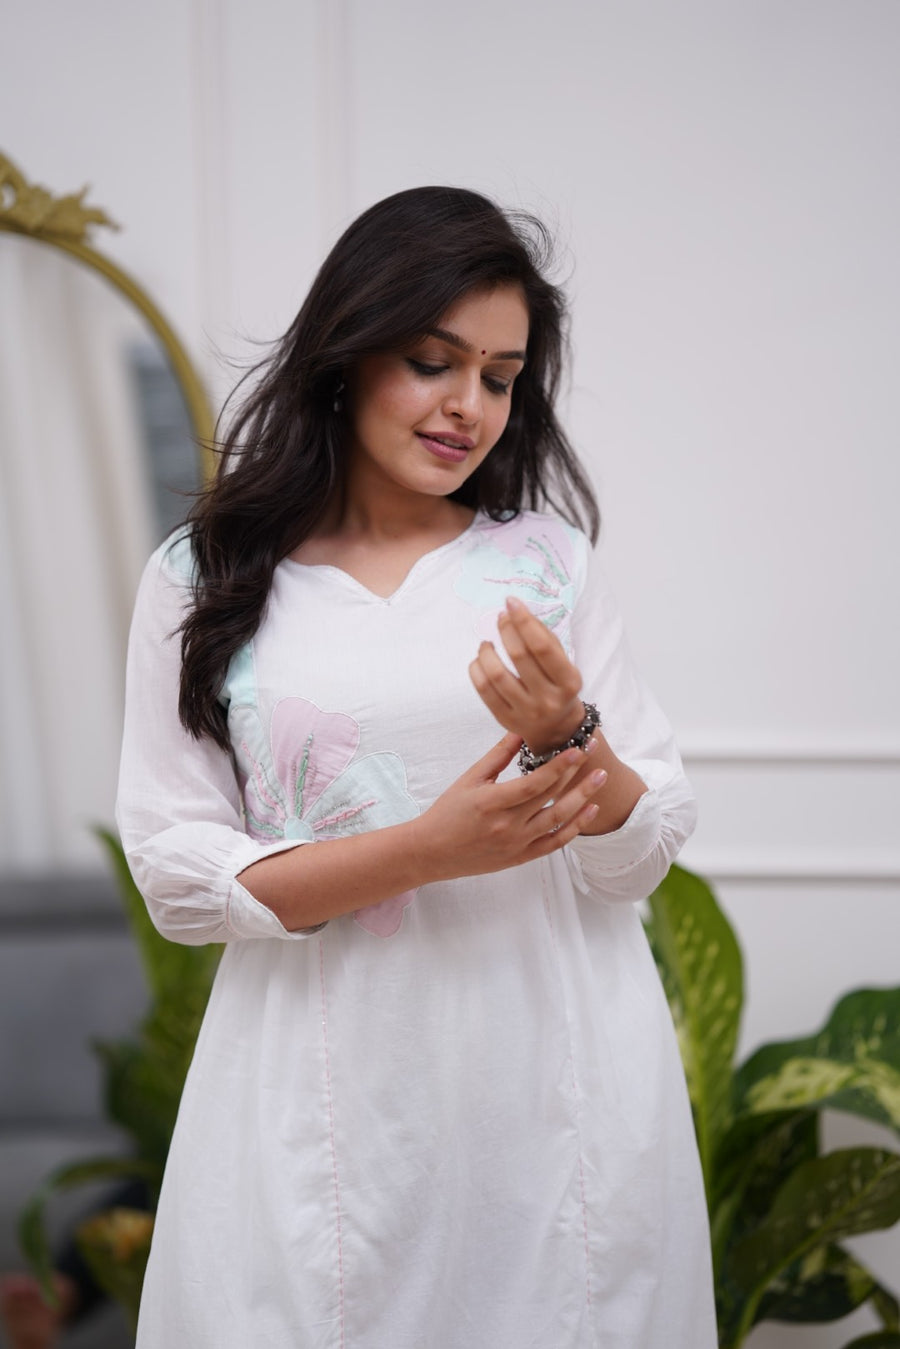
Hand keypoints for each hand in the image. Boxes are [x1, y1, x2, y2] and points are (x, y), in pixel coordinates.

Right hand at [416, 731, 605, 881]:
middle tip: (594, 750)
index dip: (559, 765)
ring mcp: (516, 844)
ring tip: (601, 777)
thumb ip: (497, 756)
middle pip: (551, 797)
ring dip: (583, 798)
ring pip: (558, 820)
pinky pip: (554, 844)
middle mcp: (507, 826)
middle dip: (576, 772)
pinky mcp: (520, 857)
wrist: (432, 851)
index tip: (577, 748)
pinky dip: (574, 828)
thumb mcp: (469, 779)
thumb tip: (521, 731)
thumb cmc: (448, 812)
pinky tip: (589, 810)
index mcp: (492, 803)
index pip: (534, 783)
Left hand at [469, 597, 584, 754]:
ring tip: (487, 643)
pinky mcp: (506, 720)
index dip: (524, 621)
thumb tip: (517, 611)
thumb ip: (544, 638)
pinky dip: (477, 668)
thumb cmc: (559, 687)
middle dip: (505, 629)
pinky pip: (483, 690)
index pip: (542, 646)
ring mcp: (526, 712)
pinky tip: (481, 660)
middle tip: (500, 617)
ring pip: (496, 674)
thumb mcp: (563, 664)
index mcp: (568, 682)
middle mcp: (548, 699)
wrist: (557, 728)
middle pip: (519, 656)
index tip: (511, 602)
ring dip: (486, 651)